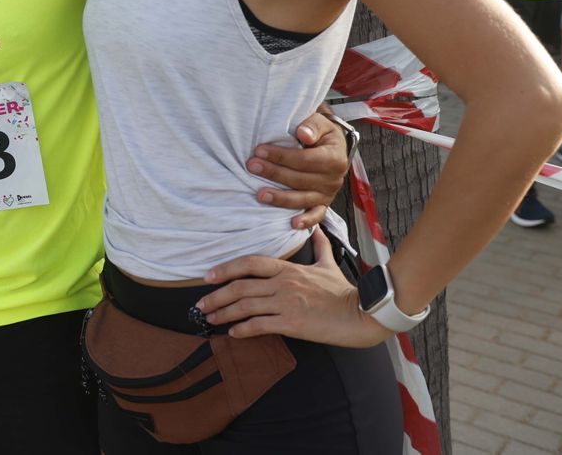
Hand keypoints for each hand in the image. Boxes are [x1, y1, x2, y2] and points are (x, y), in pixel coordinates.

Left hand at [199, 229, 391, 347]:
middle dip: (216, 296)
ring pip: (245, 306)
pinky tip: (233, 333)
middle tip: (200, 304)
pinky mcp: (291, 324)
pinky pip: (259, 326)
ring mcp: (285, 304)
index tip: (209, 276)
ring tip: (210, 319)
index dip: (226, 268)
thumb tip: (315, 227)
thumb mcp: (328, 264)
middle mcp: (283, 284)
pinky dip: (242, 330)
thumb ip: (319, 245)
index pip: (250, 263)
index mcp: (288, 269)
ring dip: (223, 313)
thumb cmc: (343, 291)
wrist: (361, 314)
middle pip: (240, 286)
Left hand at [249, 111, 348, 229]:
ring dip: (280, 198)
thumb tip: (303, 134)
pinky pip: (316, 215)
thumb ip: (312, 125)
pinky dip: (306, 221)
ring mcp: (328, 194)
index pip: (305, 159)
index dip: (282, 156)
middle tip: (251, 166)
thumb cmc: (321, 134)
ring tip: (260, 195)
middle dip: (274, 173)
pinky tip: (292, 224)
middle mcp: (334, 179)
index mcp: (335, 158)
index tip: (259, 150)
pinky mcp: (322, 204)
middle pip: (300, 179)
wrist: (332, 148)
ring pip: (303, 199)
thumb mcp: (321, 123)